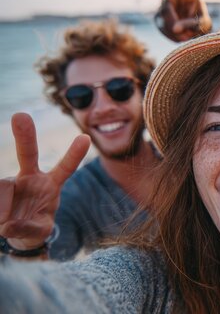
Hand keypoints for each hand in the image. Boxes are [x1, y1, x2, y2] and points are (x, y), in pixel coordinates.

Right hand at [0, 113, 89, 249]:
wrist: (14, 229)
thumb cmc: (34, 226)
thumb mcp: (39, 230)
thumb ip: (29, 229)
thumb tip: (8, 225)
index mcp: (51, 184)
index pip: (65, 167)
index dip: (74, 154)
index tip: (85, 137)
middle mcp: (31, 176)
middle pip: (28, 153)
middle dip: (24, 134)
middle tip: (20, 115)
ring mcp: (11, 180)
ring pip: (3, 187)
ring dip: (3, 208)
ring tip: (6, 224)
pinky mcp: (0, 186)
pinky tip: (1, 219)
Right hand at [142, 0, 211, 41]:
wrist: (193, 34)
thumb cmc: (201, 24)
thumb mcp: (201, 24)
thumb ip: (190, 24)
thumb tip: (175, 29)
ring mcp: (165, 2)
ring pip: (165, 12)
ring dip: (175, 27)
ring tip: (186, 35)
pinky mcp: (159, 14)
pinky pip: (163, 25)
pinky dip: (171, 34)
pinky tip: (179, 36)